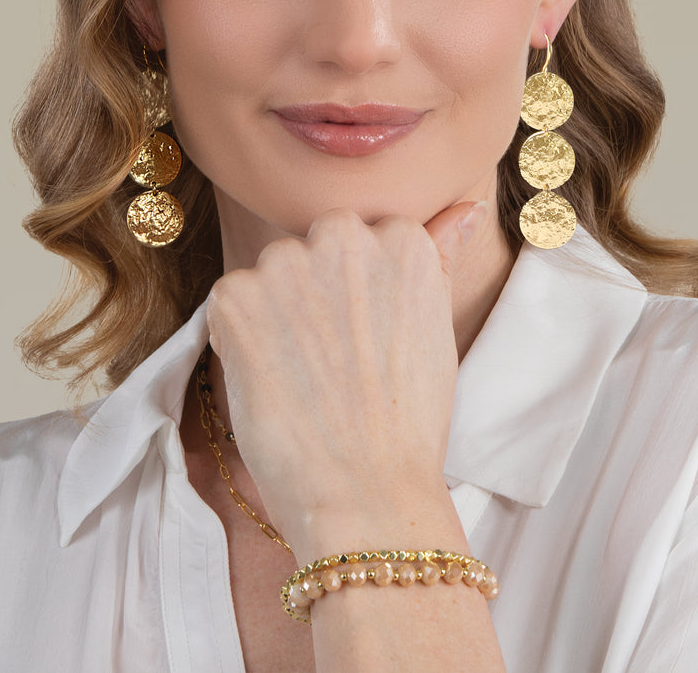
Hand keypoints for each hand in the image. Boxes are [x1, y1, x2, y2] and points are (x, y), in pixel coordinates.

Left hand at [206, 201, 488, 558]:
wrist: (366, 490)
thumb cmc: (408, 419)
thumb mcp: (436, 326)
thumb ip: (441, 252)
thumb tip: (467, 206)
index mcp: (401, 237)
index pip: (361, 239)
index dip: (356, 294)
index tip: (365, 337)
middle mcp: (344, 236)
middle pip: (315, 247)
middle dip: (317, 290)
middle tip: (334, 357)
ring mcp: (286, 263)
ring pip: (271, 272)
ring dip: (276, 311)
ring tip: (304, 372)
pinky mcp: (237, 296)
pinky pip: (231, 299)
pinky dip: (240, 335)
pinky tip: (271, 377)